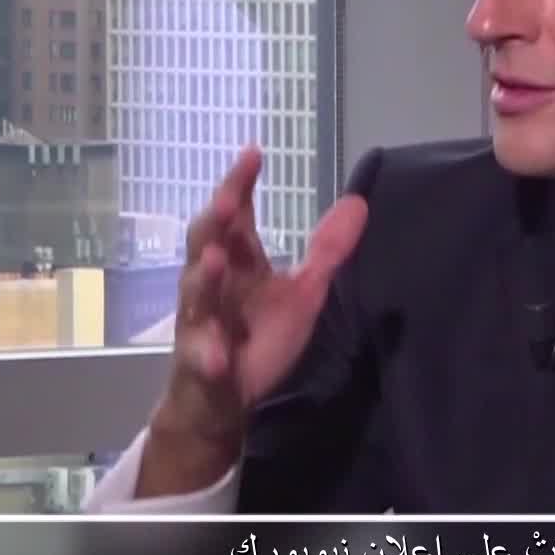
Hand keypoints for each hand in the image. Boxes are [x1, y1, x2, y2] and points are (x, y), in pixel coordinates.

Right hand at [139, 146, 367, 496]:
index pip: (234, 216)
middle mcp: (213, 286)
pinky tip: (219, 356)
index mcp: (237, 264)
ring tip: (216, 260)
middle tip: (226, 199)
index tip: (253, 153)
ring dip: (205, 278)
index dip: (239, 184)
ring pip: (196, 296)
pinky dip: (208, 355)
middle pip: (206, 244)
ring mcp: (201, 325)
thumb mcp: (302, 292)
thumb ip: (326, 251)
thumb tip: (358, 202)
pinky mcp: (200, 367)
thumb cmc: (257, 338)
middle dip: (213, 222)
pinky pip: (201, 359)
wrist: (220, 401)